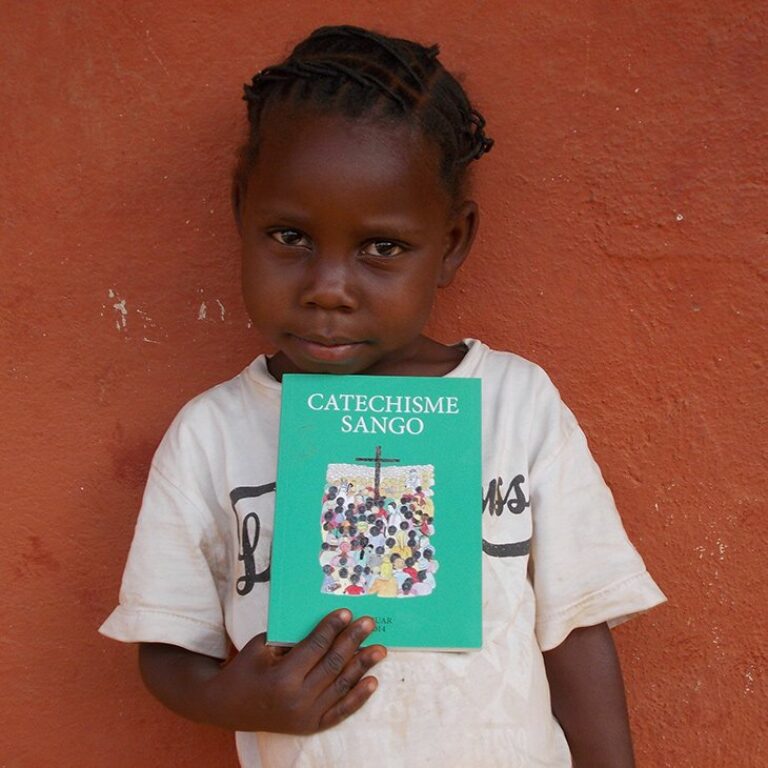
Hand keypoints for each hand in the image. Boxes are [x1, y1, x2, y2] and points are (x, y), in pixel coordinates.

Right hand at [206, 609, 385, 733]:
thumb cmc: (245, 669)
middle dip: (352, 640)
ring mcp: (305, 716)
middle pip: (333, 664)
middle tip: (369, 623)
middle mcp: (297, 700)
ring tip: (379, 649)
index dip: (332, 628)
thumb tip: (325, 623)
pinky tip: (372, 681)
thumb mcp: (261, 647)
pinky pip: (340, 712)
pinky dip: (358, 697)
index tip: (347, 612)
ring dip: (362, 666)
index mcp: (282, 678)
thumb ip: (291, 637)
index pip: (315, 647)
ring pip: (341, 686)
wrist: (227, 706)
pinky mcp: (310, 727)